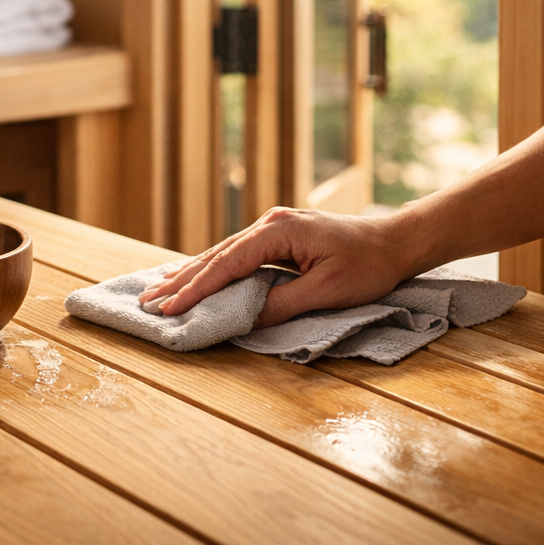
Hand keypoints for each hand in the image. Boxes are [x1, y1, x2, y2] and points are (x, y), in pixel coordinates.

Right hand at [138, 207, 413, 326]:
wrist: (395, 240)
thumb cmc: (367, 265)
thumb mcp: (326, 291)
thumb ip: (282, 304)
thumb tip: (245, 320)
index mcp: (277, 231)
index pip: (226, 264)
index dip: (196, 289)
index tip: (170, 308)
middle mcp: (268, 224)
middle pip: (215, 256)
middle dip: (181, 282)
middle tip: (149, 302)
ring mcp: (271, 227)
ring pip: (222, 254)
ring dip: (191, 274)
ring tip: (158, 289)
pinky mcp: (277, 236)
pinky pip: (236, 254)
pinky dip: (212, 268)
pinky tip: (193, 274)